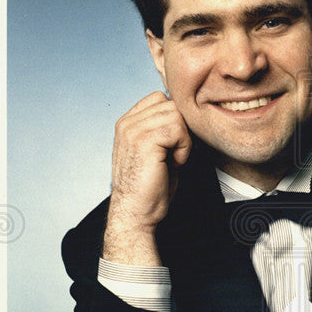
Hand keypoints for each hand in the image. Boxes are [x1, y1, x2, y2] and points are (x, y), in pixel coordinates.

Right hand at [103, 92, 191, 264]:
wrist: (136, 213)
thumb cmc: (149, 188)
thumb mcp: (155, 152)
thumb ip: (162, 130)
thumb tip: (184, 116)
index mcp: (127, 123)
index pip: (159, 98)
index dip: (174, 120)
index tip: (171, 145)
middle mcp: (127, 123)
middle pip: (171, 105)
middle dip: (181, 129)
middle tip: (174, 154)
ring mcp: (133, 130)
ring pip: (176, 115)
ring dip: (183, 139)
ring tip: (173, 159)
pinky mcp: (144, 141)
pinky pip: (178, 129)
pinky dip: (184, 148)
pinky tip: (174, 164)